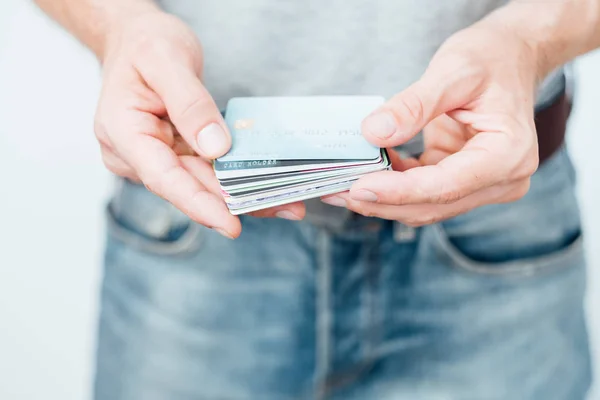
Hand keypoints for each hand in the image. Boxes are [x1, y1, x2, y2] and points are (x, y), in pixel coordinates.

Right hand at [95, 12, 304, 238]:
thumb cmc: (145, 43)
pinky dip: (232, 179)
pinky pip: (204, 172)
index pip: (162, 177)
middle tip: (284, 207)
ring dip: (240, 195)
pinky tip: (264, 187)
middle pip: (186, 187)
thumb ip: (190, 104)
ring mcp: (153, 157)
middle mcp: (134, 153)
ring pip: (199, 184)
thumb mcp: (168, 60)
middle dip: (232, 203)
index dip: (198, 204)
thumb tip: (216, 147)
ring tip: (286, 203)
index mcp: (123, 131)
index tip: (230, 224)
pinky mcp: (172, 154)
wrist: (136, 38)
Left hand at [322, 18, 540, 225]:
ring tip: (340, 186)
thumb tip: (373, 134)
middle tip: (335, 191)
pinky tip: (365, 173)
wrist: (509, 57)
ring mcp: (483, 185)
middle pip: (433, 204)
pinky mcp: (463, 181)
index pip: (446, 185)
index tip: (357, 188)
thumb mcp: (452, 72)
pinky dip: (392, 186)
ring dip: (382, 199)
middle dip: (382, 201)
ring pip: (424, 206)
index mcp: (508, 154)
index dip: (399, 192)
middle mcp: (502, 179)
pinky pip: (422, 192)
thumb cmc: (490, 58)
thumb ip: (413, 105)